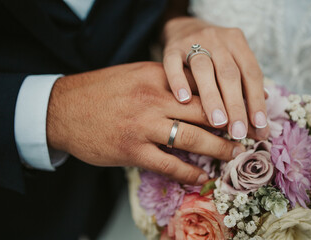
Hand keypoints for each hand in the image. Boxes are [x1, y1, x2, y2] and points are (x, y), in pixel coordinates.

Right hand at [47, 62, 244, 184]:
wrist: (63, 108)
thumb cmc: (101, 91)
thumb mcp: (135, 75)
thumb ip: (165, 82)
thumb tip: (195, 94)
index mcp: (157, 77)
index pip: (201, 87)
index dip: (225, 99)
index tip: (240, 108)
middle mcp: (154, 99)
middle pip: (205, 112)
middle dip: (230, 125)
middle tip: (247, 134)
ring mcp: (144, 126)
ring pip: (193, 139)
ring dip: (218, 149)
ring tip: (234, 154)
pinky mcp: (132, 150)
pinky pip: (170, 164)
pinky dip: (190, 172)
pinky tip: (202, 176)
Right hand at [163, 17, 268, 139]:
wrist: (183, 28)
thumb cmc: (213, 52)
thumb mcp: (232, 59)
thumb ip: (245, 82)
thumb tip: (263, 113)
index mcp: (237, 43)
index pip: (251, 73)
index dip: (256, 100)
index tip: (259, 126)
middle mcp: (218, 40)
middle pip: (229, 74)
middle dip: (236, 105)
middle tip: (238, 132)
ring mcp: (193, 42)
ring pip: (204, 70)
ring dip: (212, 98)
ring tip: (218, 123)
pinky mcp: (171, 48)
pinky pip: (173, 63)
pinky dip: (179, 81)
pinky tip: (183, 100)